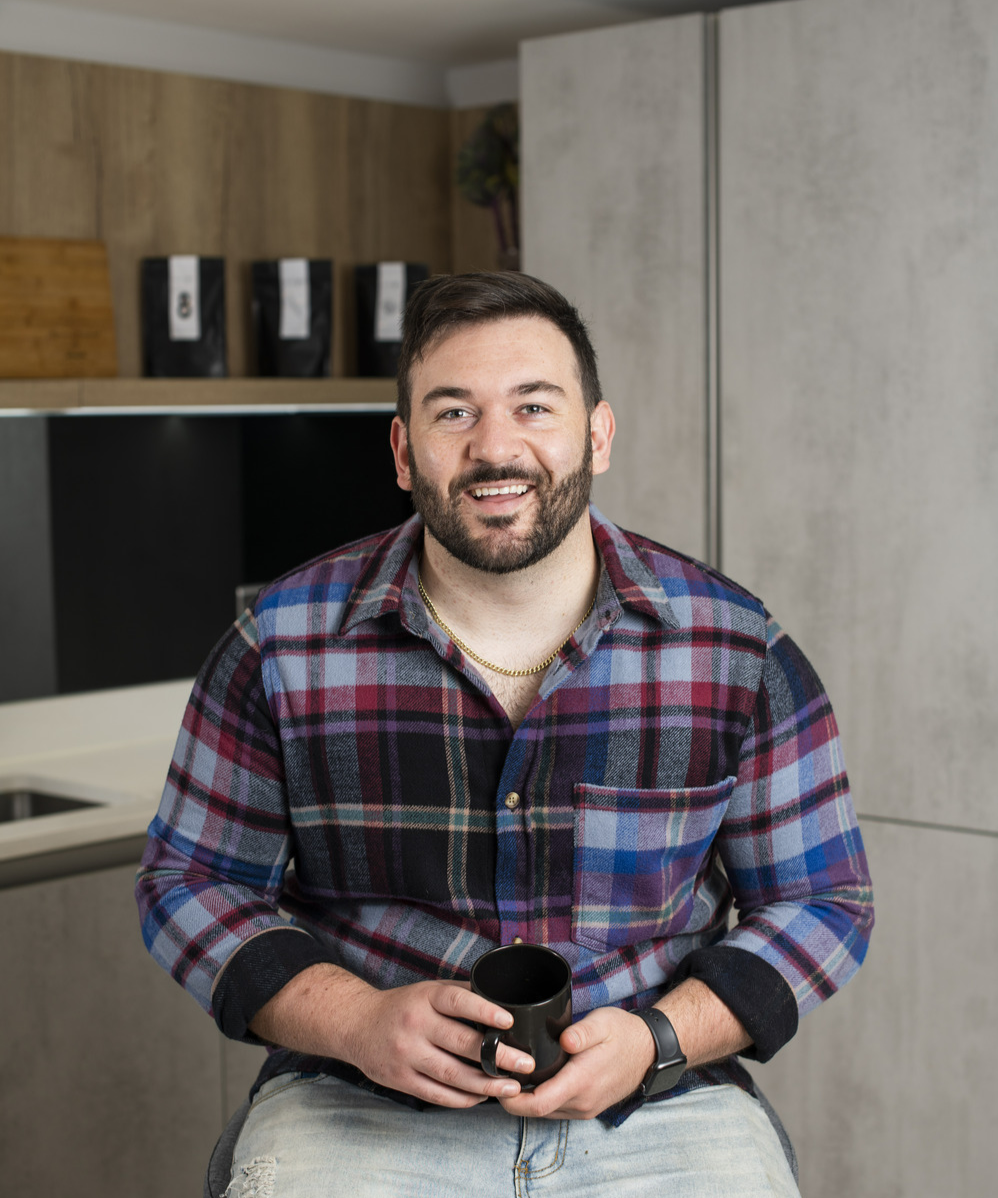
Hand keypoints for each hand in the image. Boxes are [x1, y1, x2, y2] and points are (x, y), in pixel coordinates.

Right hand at [251, 965, 536, 1108]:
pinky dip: (463, 1099)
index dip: (484, 1010)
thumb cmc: (404, 1005)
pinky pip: (437, 1095)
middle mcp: (416, 1025)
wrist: (356, 1024)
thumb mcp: (428, 990)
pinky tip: (482, 1098)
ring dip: (486, 1084)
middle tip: (526, 1064)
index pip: (457, 1001)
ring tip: (511, 1087)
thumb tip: (504, 1000)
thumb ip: (461, 994)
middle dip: (498, 1056)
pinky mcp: (401, 1080)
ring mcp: (407, 1055)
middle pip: (462, 1044)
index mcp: (425, 997)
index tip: (509, 1020)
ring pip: (453, 1075)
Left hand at [498, 1006, 653, 1119]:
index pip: (538, 1103)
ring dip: (525, 1100)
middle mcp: (582, 1102)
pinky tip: (532, 1080)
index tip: (495, 1081)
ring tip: (509, 1074)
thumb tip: (563, 1039)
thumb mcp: (603, 1023)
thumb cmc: (623, 1033)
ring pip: (544, 1112)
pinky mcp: (586, 1107)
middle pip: (536, 1111)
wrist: (648, 1051)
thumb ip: (583, 1032)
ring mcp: (584, 1108)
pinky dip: (540, 1099)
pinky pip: (555, 1109)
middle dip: (512, 1097)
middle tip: (495, 1072)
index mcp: (582, 1081)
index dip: (511, 1098)